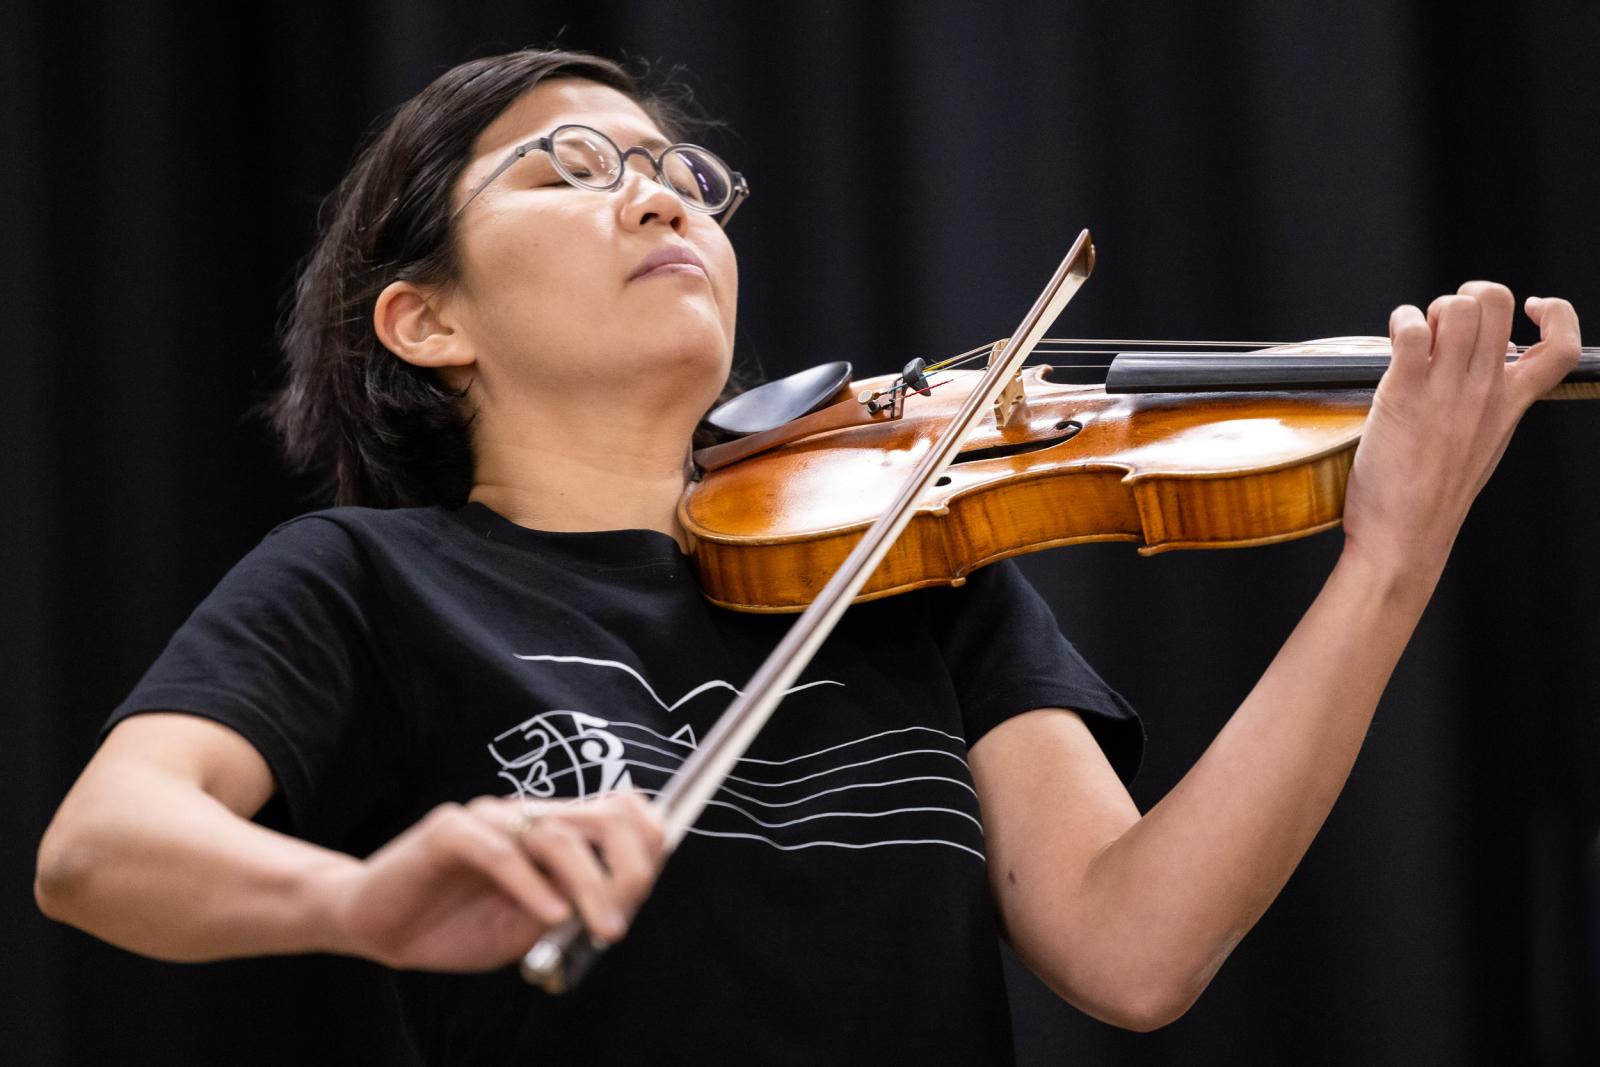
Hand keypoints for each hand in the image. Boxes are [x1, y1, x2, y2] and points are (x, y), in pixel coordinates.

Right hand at [324, 791, 664, 971]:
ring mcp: (490, 817)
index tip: (647, 893)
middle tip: (624, 918)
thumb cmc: (458, 925)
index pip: (621, 813)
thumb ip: (574, 906)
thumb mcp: (532, 925)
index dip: (647, 845)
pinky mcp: (449, 831)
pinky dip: (532, 886)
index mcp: (554, 829)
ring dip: (589, 887)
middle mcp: (528, 814)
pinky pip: (501, 853)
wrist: (380, 927)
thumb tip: (625, 899)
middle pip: (603, 819)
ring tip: (602, 929)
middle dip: (629, 868)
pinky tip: (549, 916)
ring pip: (558, 837)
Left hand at [1340, 282, 1580, 577]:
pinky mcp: (1403, 394)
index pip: (1561, 347)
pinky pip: (1409, 330)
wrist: (1404, 539)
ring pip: (1457, 308)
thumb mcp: (1480, 447)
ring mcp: (1447, 390)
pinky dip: (1399, 322)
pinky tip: (1391, 341)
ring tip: (1414, 338)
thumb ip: (1486, 407)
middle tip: (1445, 324)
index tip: (1529, 309)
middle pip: (1498, 303)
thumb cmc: (1431, 500)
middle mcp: (1486, 391)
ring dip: (1431, 310)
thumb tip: (1476, 369)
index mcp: (1511, 405)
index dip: (1555, 313)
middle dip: (1469, 296)